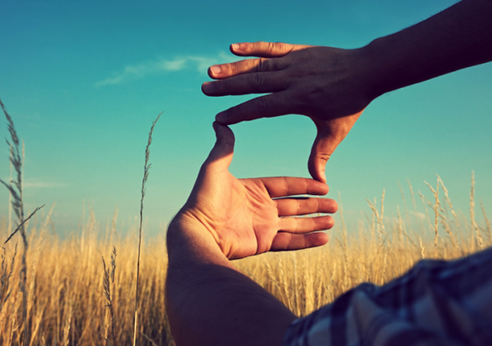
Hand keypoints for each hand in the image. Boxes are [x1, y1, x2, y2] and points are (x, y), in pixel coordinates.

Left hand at [173, 122, 337, 259]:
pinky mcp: (263, 243)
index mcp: (253, 189)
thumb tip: (220, 122)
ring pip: (295, 223)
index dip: (304, 185)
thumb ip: (223, 147)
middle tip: (334, 204)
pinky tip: (324, 239)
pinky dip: (307, 241)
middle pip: (294, 204)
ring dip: (314, 222)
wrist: (198, 231)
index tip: (323, 184)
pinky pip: (290, 242)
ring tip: (333, 221)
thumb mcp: (214, 168)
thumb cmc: (204, 199)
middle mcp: (260, 208)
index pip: (285, 185)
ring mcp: (262, 227)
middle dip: (315, 204)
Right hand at [202, 42, 374, 182]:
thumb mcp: (335, 132)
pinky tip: (233, 47)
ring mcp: (294, 62)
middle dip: (227, 88)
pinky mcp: (298, 50)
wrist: (369, 70)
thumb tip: (319, 182)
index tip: (219, 119)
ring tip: (211, 71)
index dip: (239, 113)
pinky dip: (252, 46)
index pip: (262, 107)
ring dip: (233, 68)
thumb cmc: (351, 104)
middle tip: (204, 90)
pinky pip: (272, 47)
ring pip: (258, 64)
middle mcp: (292, 79)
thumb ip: (322, 155)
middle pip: (253, 83)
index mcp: (298, 99)